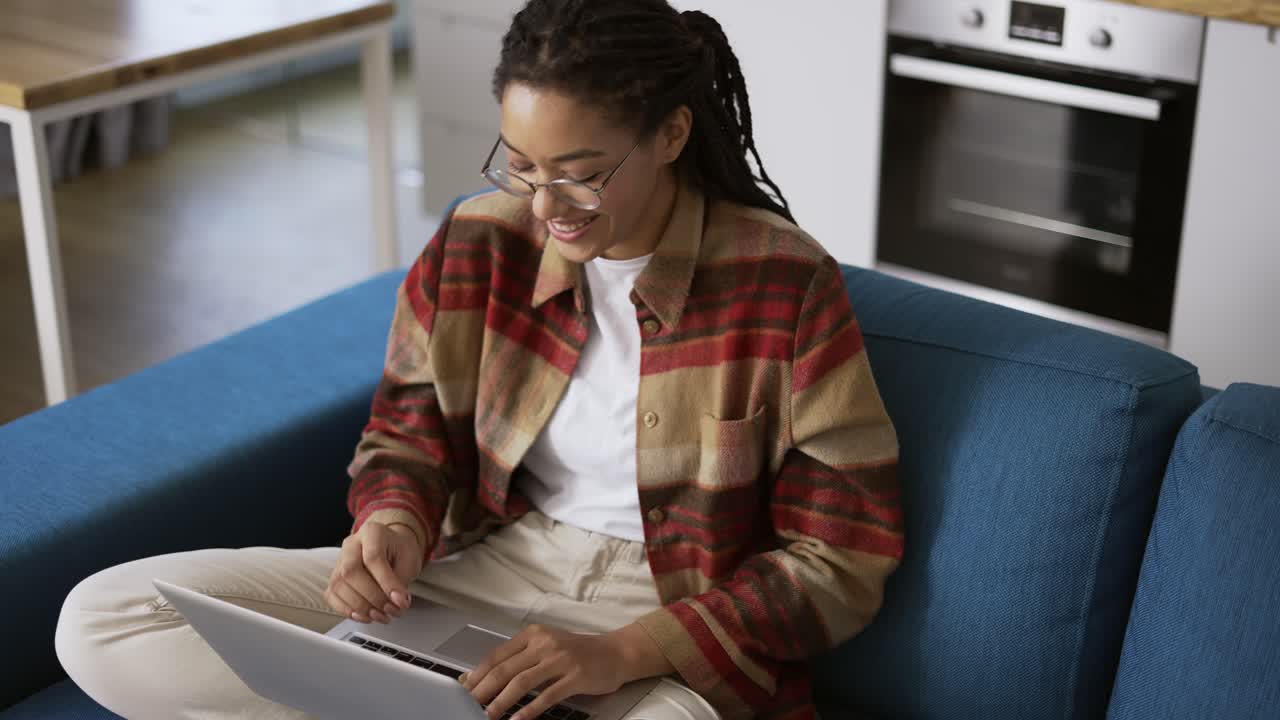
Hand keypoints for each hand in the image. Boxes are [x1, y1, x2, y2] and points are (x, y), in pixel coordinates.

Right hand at [324, 521, 422, 623]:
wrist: (390, 547)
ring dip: (361, 607)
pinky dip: (347, 610)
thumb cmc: (399, 551)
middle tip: (391, 609)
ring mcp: (339, 561)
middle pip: (350, 572)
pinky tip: (364, 616)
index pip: (373, 558)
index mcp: (372, 532)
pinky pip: (332, 596)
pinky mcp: (334, 577)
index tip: (401, 600)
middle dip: (372, 597)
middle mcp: (351, 545)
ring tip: (381, 615)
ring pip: (339, 585)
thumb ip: (401, 580)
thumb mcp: (409, 559)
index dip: (386, 583)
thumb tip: (397, 603)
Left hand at [460, 623, 648, 719]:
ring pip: (522, 682)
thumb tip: (483, 677)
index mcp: (533, 634)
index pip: (498, 655)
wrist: (615, 652)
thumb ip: (519, 659)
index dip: (478, 674)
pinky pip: (547, 696)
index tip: (464, 690)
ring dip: (501, 702)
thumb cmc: (578, 652)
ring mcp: (560, 659)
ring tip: (489, 716)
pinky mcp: (575, 676)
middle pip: (505, 669)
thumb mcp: (547, 647)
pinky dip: (530, 710)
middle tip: (469, 706)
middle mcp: (544, 643)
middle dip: (483, 691)